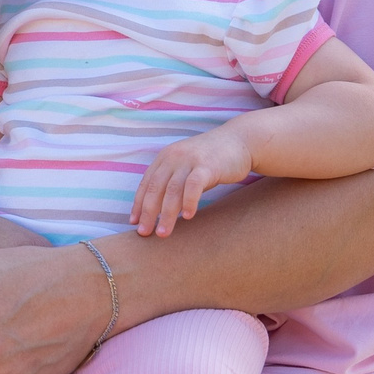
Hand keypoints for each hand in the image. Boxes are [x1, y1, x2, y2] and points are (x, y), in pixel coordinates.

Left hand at [131, 126, 253, 235]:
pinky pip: (194, 185)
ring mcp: (189, 160)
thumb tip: (160, 211)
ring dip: (166, 214)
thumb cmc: (211, 160)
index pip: (146, 184)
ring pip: (172, 190)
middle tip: (144, 233)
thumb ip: (174, 184)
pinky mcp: (207, 165)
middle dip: (148, 213)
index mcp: (165, 158)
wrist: (239, 141)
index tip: (134, 222)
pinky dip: (189, 201)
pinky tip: (188, 217)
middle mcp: (173, 157)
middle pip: (155, 188)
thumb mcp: (186, 168)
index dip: (138, 204)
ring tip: (163, 233)